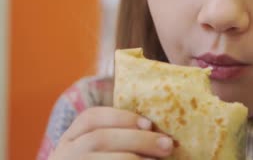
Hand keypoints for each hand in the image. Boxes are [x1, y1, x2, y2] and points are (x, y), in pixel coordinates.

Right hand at [49, 107, 173, 159]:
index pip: (91, 117)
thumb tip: (161, 134)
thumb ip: (123, 136)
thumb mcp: (105, 146)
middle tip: (167, 145)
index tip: (148, 123)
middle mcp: (66, 152)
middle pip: (101, 138)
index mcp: (72, 136)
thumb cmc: (103, 158)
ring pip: (106, 159)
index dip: (122, 117)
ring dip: (135, 157)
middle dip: (138, 139)